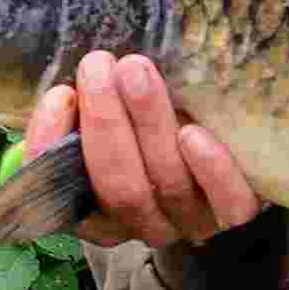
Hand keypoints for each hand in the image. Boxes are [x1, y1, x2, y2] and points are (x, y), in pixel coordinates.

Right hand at [24, 51, 262, 248]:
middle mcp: (142, 223)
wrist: (230, 141)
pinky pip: (227, 204)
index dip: (52, 149)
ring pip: (166, 183)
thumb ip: (91, 102)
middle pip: (118, 187)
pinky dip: (209, 170)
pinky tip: (193, 133)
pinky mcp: (236, 212)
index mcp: (97, 208)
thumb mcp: (118, 111)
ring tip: (137, 70)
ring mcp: (191, 222)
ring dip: (148, 123)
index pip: (58, 195)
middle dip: (104, 123)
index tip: (60, 94)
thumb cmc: (154, 119)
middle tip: (99, 65)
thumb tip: (75, 73)